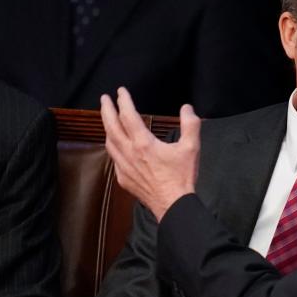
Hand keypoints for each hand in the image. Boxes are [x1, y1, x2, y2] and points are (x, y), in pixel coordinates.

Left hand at [100, 87, 200, 220]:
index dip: (124, 101)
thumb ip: (190, 124)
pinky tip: (115, 146)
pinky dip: (112, 146)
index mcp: (143, 143)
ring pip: (109, 142)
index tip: (120, 91)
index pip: (128, 116)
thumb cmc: (182, 176)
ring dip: (107, 128)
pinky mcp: (123, 178)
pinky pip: (113, 158)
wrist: (173, 204)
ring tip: (107, 119)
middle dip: (106, 110)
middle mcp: (129, 153)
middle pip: (111, 127)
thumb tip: (187, 108)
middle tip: (104, 98)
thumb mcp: (192, 148)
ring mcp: (124, 166)